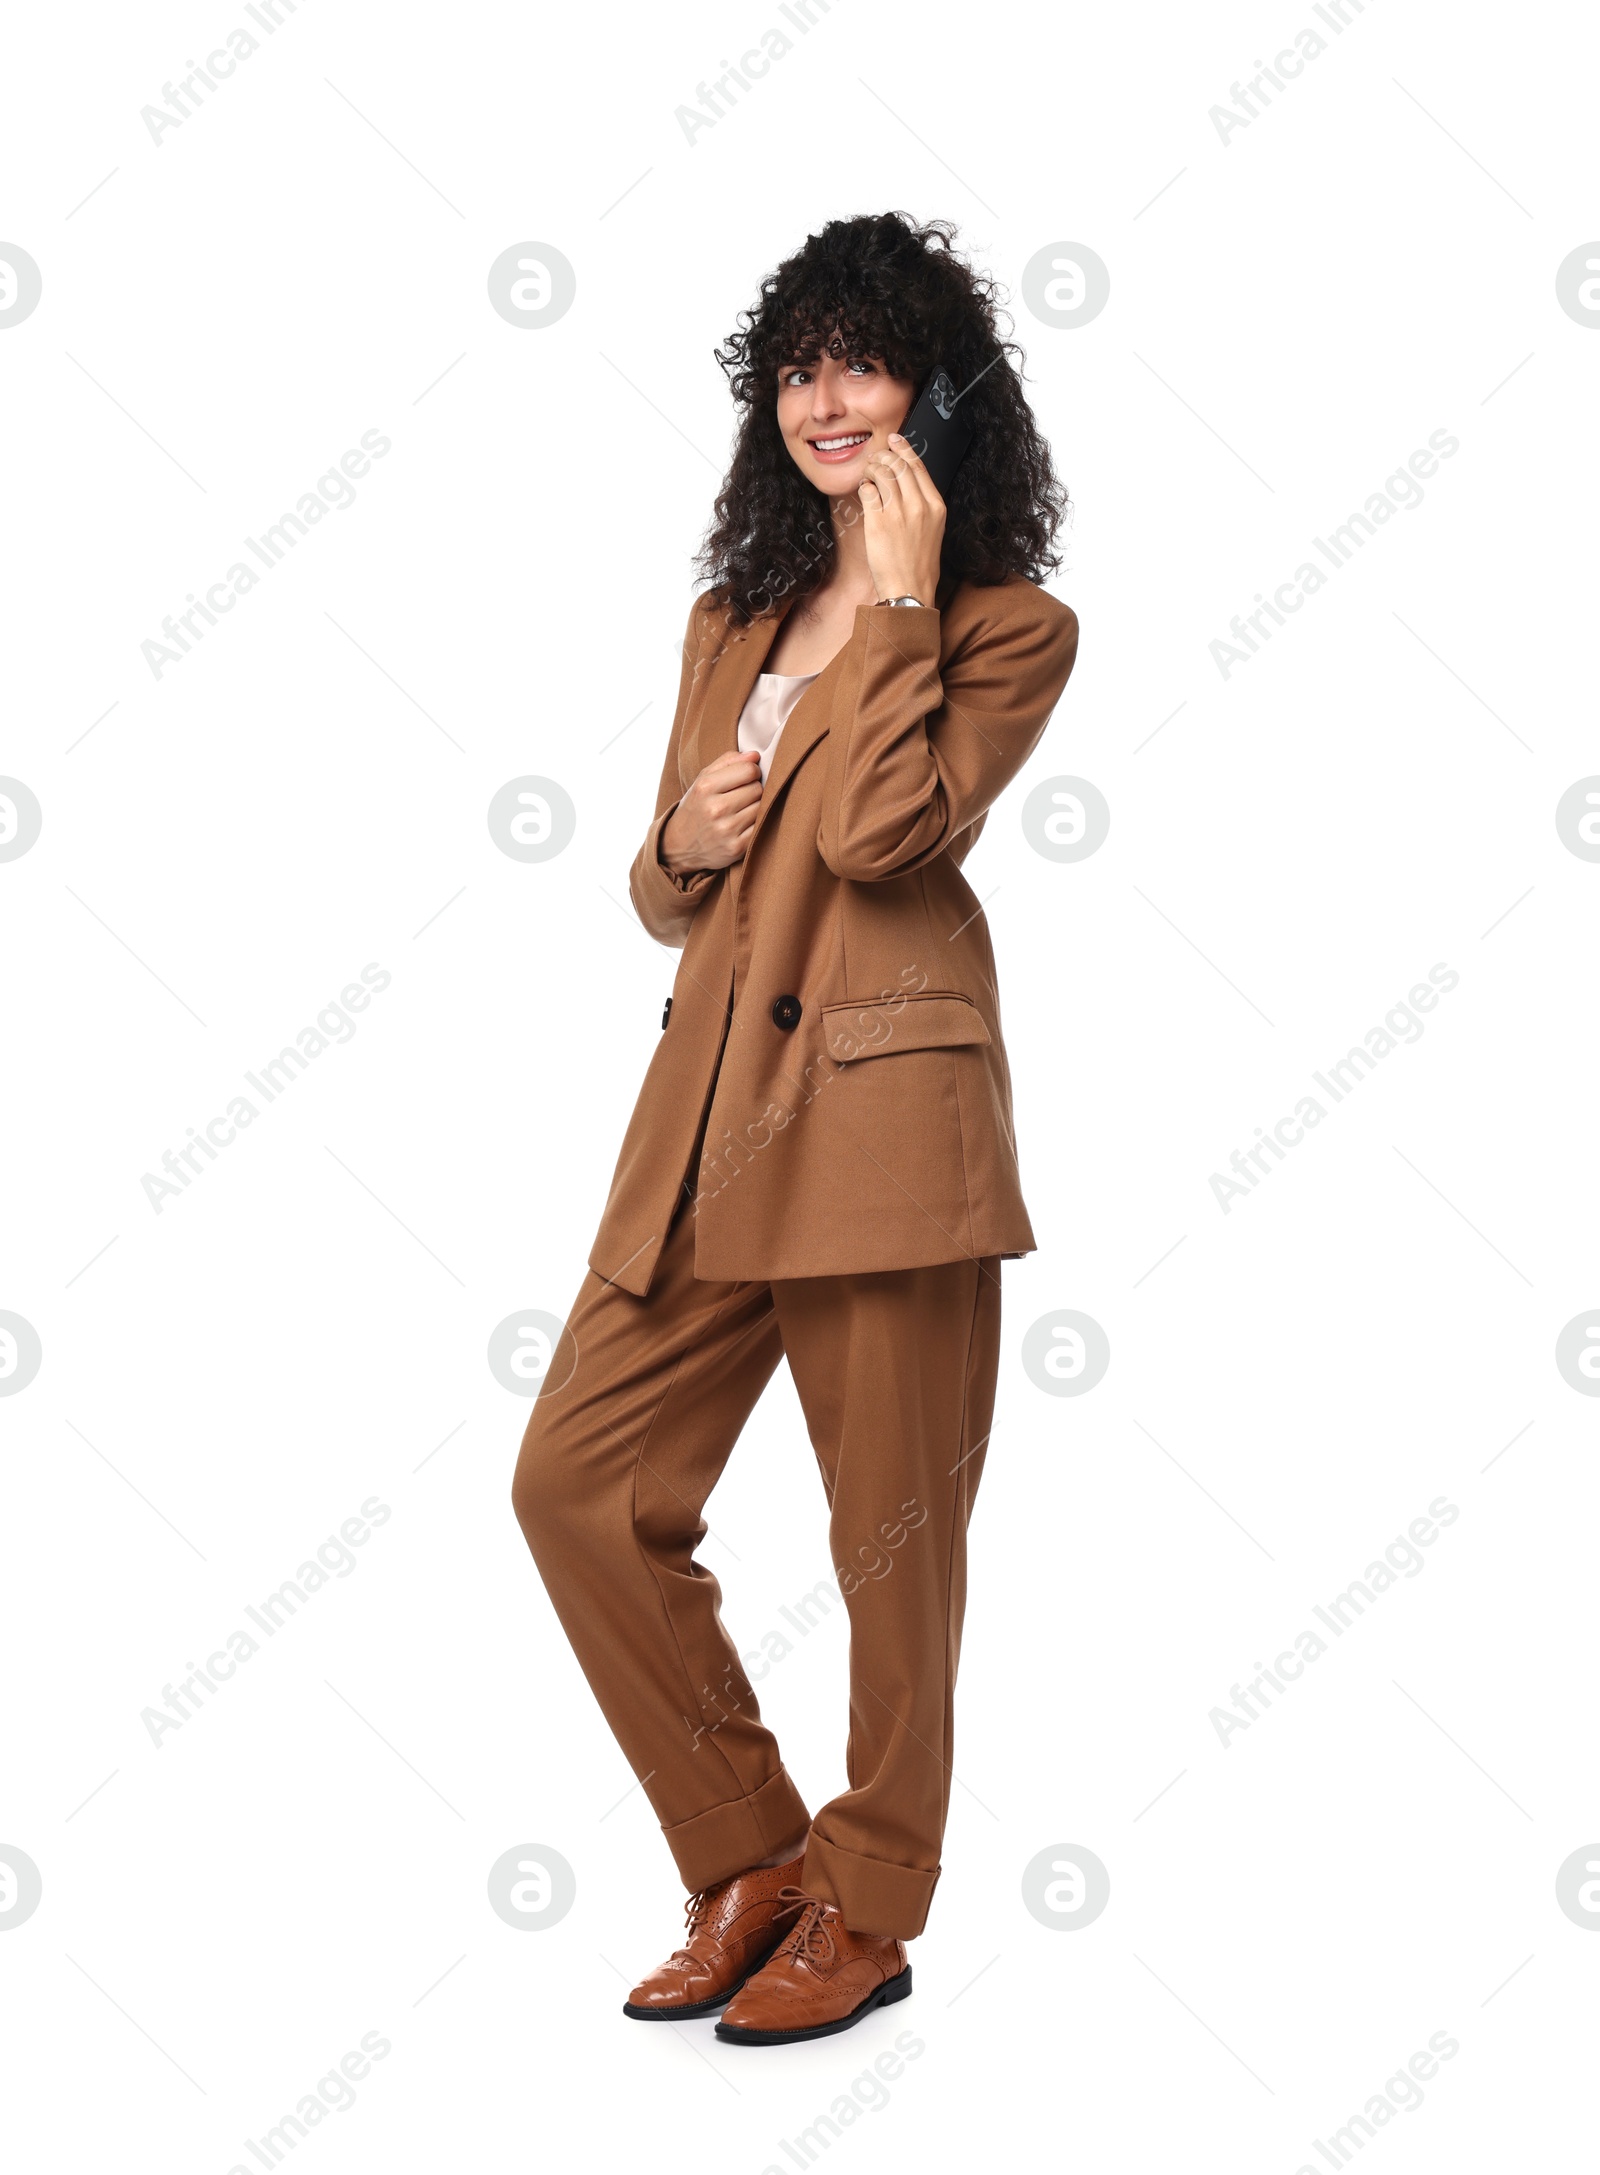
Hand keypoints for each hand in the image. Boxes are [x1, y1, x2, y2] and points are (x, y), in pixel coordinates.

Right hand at [660, 749, 762, 873]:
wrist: (679, 846)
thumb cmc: (696, 808)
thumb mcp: (702, 780)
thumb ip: (727, 762)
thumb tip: (754, 755)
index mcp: (706, 787)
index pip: (749, 770)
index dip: (752, 771)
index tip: (746, 777)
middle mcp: (716, 808)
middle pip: (757, 789)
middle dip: (753, 790)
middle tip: (741, 796)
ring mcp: (726, 830)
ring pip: (761, 807)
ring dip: (755, 807)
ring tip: (740, 811)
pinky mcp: (736, 848)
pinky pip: (760, 827)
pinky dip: (755, 825)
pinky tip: (742, 825)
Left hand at [857, 432, 945, 605]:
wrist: (909, 590)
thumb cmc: (920, 566)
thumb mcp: (933, 531)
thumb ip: (924, 505)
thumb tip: (908, 484)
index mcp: (936, 506)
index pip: (919, 466)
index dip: (904, 449)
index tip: (895, 440)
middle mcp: (919, 505)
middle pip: (899, 465)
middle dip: (884, 456)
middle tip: (875, 458)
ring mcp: (898, 512)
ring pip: (882, 474)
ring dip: (871, 469)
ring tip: (867, 474)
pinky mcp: (878, 522)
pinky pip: (868, 490)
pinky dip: (864, 486)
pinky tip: (864, 490)